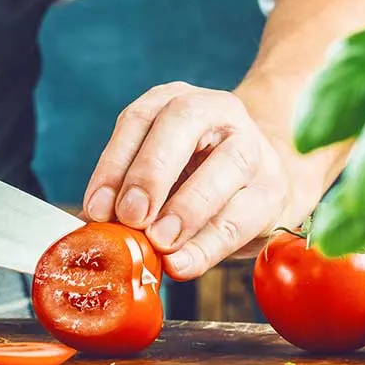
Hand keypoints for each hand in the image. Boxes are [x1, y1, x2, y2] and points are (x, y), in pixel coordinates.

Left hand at [83, 81, 288, 280]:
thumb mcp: (157, 177)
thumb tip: (90, 227)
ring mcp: (253, 145)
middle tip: (131, 217)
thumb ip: (127, 195)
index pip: (139, 118)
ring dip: (187, 209)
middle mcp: (217, 111)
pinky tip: (183, 263)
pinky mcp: (274, 187)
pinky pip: (244, 214)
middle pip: (184, 121)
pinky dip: (209, 244)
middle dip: (152, 172)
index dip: (114, 164)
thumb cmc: (192, 179)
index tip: (97, 209)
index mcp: (176, 101)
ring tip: (160, 243)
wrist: (254, 187)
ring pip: (226, 165)